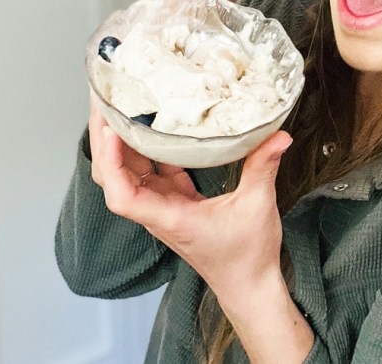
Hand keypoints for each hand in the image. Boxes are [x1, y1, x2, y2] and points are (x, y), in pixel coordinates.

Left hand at [87, 94, 290, 295]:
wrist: (247, 284)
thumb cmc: (247, 256)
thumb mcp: (258, 205)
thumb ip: (263, 167)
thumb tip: (278, 135)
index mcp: (168, 218)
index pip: (122, 195)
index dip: (111, 162)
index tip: (112, 130)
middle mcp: (157, 212)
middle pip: (112, 176)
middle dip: (103, 137)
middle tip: (103, 97)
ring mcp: (162, 206)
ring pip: (127, 171)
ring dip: (118, 140)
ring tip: (118, 103)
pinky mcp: (173, 201)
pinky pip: (151, 170)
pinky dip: (145, 147)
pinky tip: (150, 123)